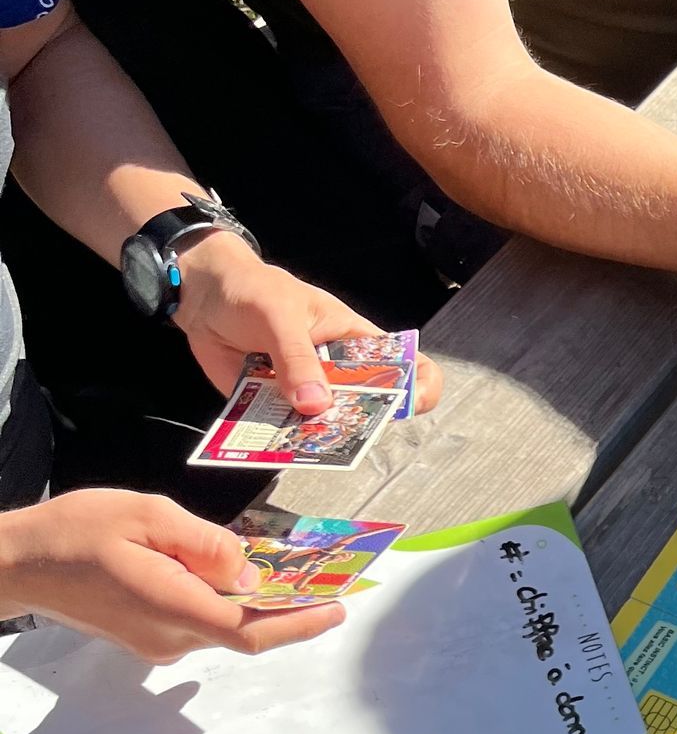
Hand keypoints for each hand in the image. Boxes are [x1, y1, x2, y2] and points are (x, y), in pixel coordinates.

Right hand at [0, 491, 346, 662]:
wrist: (17, 562)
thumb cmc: (74, 532)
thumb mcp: (147, 516)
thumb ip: (205, 544)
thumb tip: (249, 571)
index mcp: (174, 607)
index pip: (251, 631)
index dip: (299, 623)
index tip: (337, 609)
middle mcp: (171, 638)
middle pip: (243, 629)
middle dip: (286, 607)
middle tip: (326, 580)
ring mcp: (157, 642)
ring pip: (221, 624)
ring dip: (252, 601)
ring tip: (286, 569)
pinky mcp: (146, 636)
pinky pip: (198, 619)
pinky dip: (222, 600)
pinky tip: (227, 570)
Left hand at [173, 229, 443, 414]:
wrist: (202, 296)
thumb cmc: (253, 291)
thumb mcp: (279, 315)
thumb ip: (297, 358)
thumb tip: (315, 404)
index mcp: (355, 342)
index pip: (407, 366)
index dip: (418, 387)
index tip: (406, 404)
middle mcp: (337, 373)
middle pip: (366, 408)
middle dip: (359, 424)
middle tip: (339, 426)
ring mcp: (306, 393)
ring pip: (323, 427)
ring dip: (314, 439)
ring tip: (299, 441)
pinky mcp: (274, 407)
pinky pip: (282, 431)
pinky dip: (277, 441)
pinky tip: (268, 442)